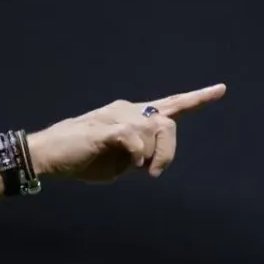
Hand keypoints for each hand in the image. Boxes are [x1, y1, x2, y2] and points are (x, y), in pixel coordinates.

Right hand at [27, 84, 224, 181]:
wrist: (44, 156)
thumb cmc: (76, 160)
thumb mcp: (115, 163)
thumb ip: (136, 157)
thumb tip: (148, 159)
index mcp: (127, 115)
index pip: (167, 104)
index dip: (195, 98)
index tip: (220, 90)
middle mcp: (125, 109)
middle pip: (168, 122)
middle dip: (168, 151)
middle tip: (152, 173)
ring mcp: (116, 116)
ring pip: (156, 130)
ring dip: (150, 156)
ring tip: (131, 169)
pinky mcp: (107, 127)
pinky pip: (136, 140)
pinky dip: (135, 156)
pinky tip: (127, 164)